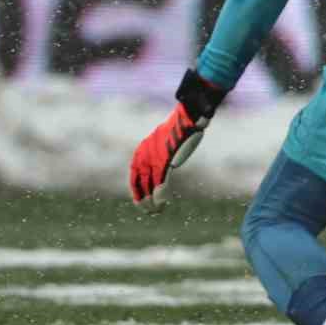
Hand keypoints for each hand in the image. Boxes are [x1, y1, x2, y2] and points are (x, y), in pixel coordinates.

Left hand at [129, 69, 223, 211]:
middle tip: (145, 210)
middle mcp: (146, 150)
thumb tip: (167, 163)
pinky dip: (160, 193)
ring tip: (153, 211)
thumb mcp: (169, 140)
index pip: (135, 171)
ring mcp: (155, 154)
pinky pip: (160, 179)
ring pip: (148, 182)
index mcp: (145, 146)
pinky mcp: (166, 157)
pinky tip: (161, 204)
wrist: (190, 113)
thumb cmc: (183, 126)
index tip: (138, 200)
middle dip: (141, 196)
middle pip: (139, 178)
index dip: (136, 187)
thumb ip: (164, 152)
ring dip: (150, 199)